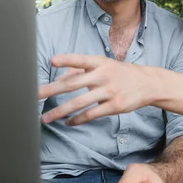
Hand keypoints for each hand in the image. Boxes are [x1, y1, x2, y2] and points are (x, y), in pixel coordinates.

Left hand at [39, 54, 154, 125]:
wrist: (147, 83)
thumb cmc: (120, 73)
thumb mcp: (103, 65)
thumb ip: (81, 70)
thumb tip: (60, 78)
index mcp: (99, 62)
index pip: (80, 60)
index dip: (66, 60)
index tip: (51, 61)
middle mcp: (103, 75)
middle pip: (73, 84)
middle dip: (52, 90)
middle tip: (35, 95)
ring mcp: (109, 91)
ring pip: (79, 103)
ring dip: (60, 111)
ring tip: (46, 117)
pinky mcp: (114, 106)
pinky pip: (91, 114)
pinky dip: (77, 119)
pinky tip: (68, 123)